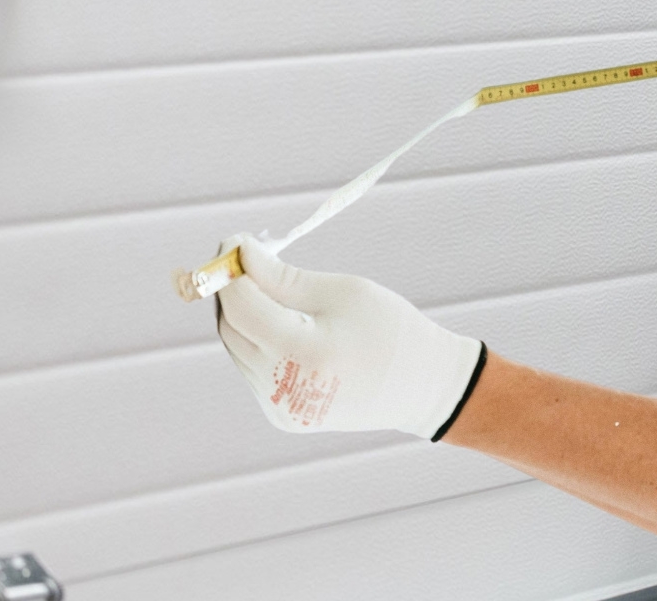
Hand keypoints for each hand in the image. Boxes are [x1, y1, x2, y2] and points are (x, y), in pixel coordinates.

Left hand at [216, 238, 483, 439]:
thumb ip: (283, 277)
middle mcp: (284, 389)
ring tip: (271, 289)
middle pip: (231, 328)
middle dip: (234, 290)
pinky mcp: (284, 417)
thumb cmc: (390, 329)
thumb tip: (239, 253)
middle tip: (250, 259)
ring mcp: (281, 409)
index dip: (231, 269)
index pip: (241, 305)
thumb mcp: (343, 291)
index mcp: (303, 352)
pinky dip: (259, 342)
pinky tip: (284, 325)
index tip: (236, 240)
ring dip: (245, 315)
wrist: (425, 386)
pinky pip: (254, 370)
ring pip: (238, 350)